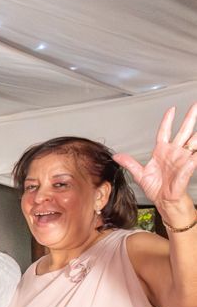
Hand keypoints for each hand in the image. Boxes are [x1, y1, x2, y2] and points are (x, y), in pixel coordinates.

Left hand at [115, 103, 196, 218]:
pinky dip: (196, 155)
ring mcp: (182, 159)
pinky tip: (195, 153)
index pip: (165, 132)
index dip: (168, 121)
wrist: (163, 200)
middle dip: (190, 118)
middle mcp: (174, 153)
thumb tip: (117, 156)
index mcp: (162, 151)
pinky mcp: (187, 169)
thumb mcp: (139, 174)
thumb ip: (129, 163)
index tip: (171, 109)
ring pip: (193, 142)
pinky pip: (194, 159)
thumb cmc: (156, 187)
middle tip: (195, 106)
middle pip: (183, 132)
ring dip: (196, 134)